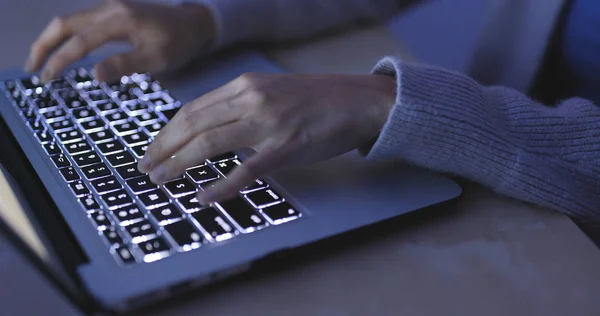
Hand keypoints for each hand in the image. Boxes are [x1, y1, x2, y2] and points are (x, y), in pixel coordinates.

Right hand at [26, 0, 215, 82]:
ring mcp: (110, 6)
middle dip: (44, 46)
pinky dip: (66, 35)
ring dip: (52, 39)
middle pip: (64, 23)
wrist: (194, 22)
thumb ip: (125, 65)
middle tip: (33, 70)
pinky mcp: (112, 9)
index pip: (79, 41)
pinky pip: (81, 20)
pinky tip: (63, 50)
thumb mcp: (157, 59)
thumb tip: (93, 74)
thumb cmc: (179, 43)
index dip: (60, 60)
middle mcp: (109, 8)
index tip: (46, 79)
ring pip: (70, 20)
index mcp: (119, 20)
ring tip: (41, 62)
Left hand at [138, 72, 395, 203]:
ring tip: (162, 180)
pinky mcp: (286, 147)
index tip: (153, 149)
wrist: (359, 101)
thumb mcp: (272, 91)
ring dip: (179, 164)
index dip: (166, 132)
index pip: (192, 109)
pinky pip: (245, 170)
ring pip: (209, 143)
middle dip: (163, 149)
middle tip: (147, 169)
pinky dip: (220, 185)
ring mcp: (269, 123)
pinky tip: (203, 196)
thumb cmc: (317, 100)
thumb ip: (241, 106)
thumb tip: (208, 131)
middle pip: (192, 124)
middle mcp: (252, 98)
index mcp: (246, 84)